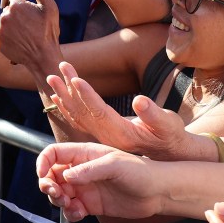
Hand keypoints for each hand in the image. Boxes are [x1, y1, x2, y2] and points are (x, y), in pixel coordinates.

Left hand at [0, 0, 61, 71]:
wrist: (42, 58)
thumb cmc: (48, 32)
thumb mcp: (49, 8)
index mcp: (17, 6)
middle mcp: (5, 16)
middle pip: (9, 6)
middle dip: (18, 8)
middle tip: (30, 17)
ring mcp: (0, 29)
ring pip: (5, 19)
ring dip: (13, 21)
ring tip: (26, 30)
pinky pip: (2, 32)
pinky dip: (9, 33)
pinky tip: (20, 38)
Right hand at [36, 142, 163, 221]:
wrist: (158, 192)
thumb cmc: (141, 171)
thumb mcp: (114, 164)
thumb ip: (89, 169)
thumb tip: (66, 176)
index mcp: (84, 154)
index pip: (54, 154)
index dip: (43, 162)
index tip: (42, 175)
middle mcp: (81, 170)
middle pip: (52, 175)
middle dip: (48, 185)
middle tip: (56, 194)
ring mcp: (85, 188)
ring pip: (59, 193)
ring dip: (57, 200)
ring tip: (69, 204)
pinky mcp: (91, 204)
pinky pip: (72, 209)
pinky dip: (70, 213)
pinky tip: (79, 213)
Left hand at [46, 61, 189, 159]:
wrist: (169, 155)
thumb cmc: (171, 136)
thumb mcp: (168, 125)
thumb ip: (154, 115)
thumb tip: (140, 101)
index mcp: (122, 134)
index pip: (99, 112)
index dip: (86, 95)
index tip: (74, 78)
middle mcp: (107, 136)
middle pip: (83, 111)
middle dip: (69, 89)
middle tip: (59, 68)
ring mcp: (102, 136)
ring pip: (78, 115)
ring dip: (64, 95)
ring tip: (52, 77)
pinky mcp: (101, 134)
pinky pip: (79, 120)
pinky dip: (67, 107)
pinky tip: (58, 96)